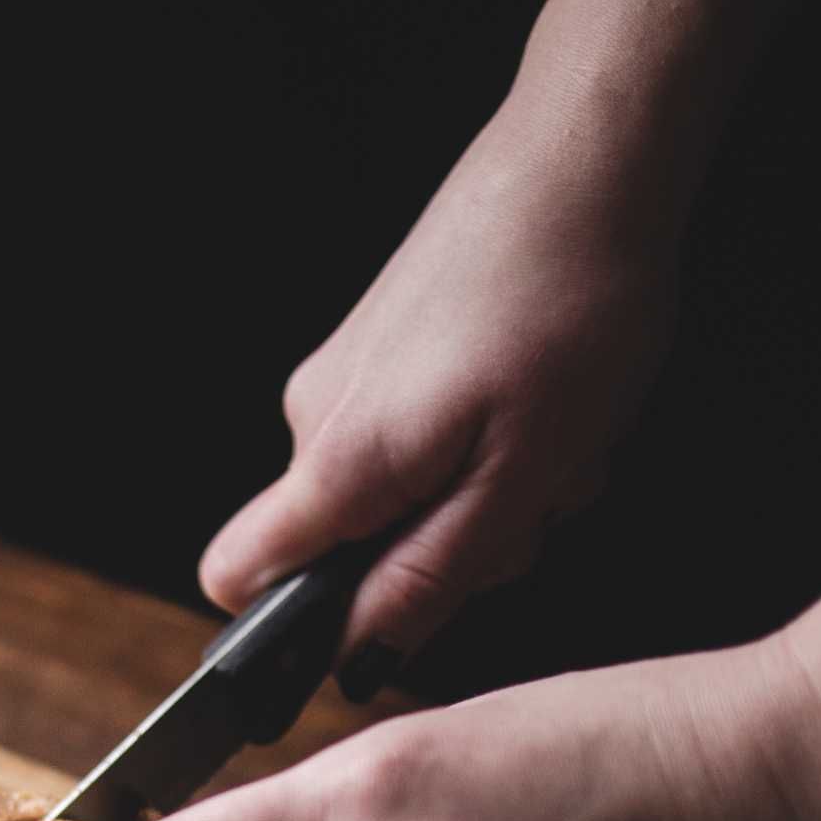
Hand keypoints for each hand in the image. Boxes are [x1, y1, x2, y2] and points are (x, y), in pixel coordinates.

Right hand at [200, 103, 680, 688]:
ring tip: (554, 434)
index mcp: (338, 461)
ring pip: (397, 495)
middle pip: (344, 550)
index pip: (234, 579)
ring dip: (483, 491)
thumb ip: (431, 579)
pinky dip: (485, 440)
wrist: (587, 161)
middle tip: (533, 495)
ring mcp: (345, 374)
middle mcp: (315, 416)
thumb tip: (360, 658)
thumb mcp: (520, 477)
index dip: (290, 631)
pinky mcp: (380, 343)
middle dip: (445, 550)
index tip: (374, 627)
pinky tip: (542, 397)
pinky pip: (417, 438)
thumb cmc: (569, 307)